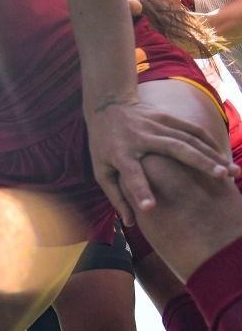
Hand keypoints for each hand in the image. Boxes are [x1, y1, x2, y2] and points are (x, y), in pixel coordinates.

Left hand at [87, 99, 238, 224]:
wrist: (106, 106)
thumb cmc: (103, 146)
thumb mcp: (101, 171)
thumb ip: (116, 196)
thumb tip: (129, 224)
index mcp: (120, 153)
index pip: (131, 175)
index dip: (139, 191)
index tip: (150, 208)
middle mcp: (140, 137)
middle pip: (173, 149)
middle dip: (199, 162)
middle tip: (221, 177)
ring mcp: (155, 125)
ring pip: (189, 138)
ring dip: (213, 154)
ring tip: (232, 172)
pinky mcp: (165, 116)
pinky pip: (192, 129)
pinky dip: (209, 142)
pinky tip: (224, 155)